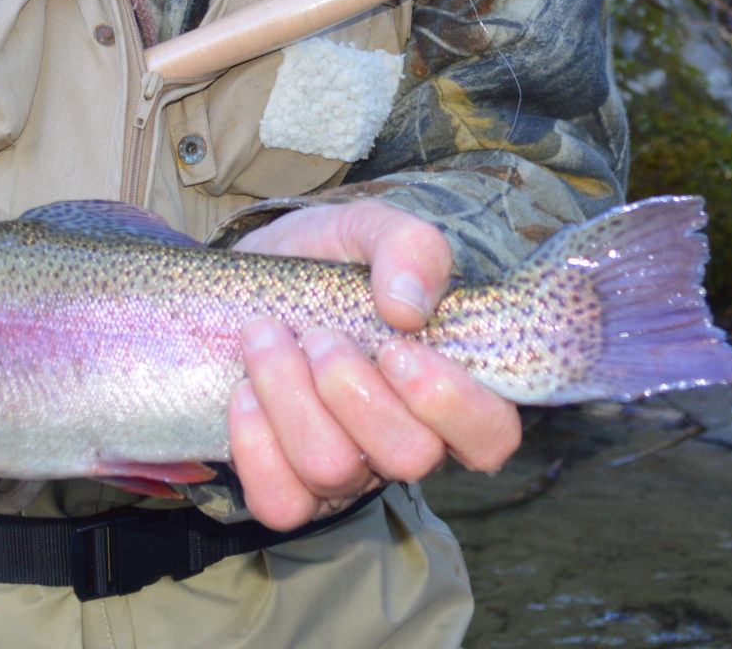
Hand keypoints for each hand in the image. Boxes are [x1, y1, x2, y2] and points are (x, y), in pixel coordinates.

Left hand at [228, 198, 520, 531]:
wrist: (240, 284)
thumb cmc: (321, 261)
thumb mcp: (366, 228)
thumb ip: (407, 245)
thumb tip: (409, 306)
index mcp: (442, 384)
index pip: (492, 434)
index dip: (453, 405)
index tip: (397, 348)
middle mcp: (402, 439)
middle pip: (410, 458)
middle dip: (352, 388)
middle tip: (319, 336)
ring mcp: (347, 473)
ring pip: (335, 472)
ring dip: (290, 394)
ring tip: (265, 338)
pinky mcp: (288, 489)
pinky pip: (281, 502)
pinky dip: (256, 440)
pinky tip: (245, 391)